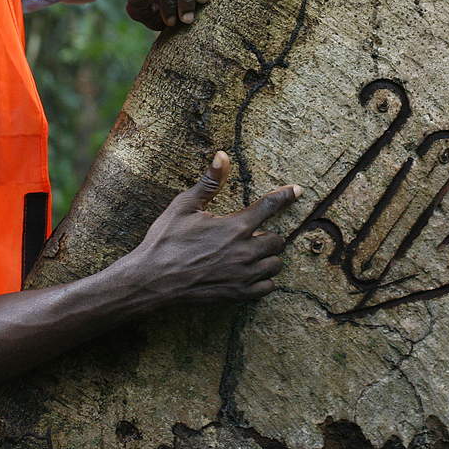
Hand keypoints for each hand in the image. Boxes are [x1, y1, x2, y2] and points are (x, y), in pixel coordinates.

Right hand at [128, 151, 301, 303]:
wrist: (152, 280)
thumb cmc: (165, 240)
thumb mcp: (184, 206)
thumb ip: (209, 182)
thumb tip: (222, 155)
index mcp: (234, 226)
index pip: (270, 206)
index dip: (285, 196)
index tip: (297, 190)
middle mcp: (244, 251)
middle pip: (277, 240)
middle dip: (268, 233)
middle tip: (251, 233)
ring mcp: (243, 275)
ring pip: (275, 264)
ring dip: (267, 256)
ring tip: (250, 252)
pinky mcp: (238, 294)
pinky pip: (268, 287)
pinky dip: (264, 279)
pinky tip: (249, 271)